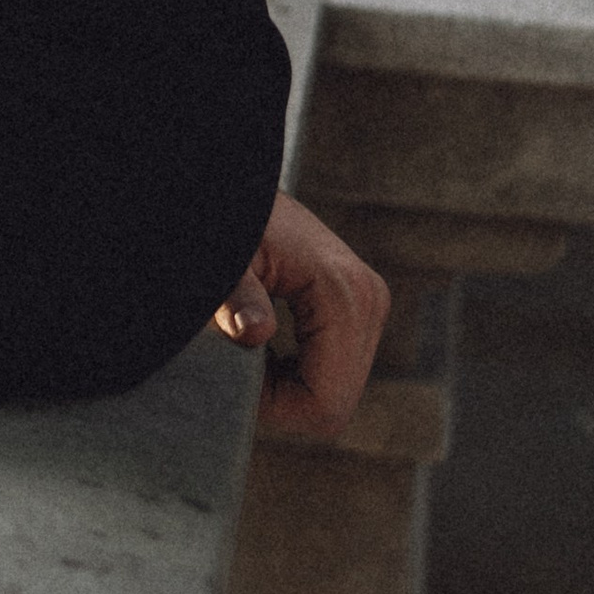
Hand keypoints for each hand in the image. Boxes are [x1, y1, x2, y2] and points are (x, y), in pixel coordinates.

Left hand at [214, 191, 389, 440]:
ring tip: (248, 350)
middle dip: (282, 400)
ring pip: (338, 390)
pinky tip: (267, 347)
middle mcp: (369, 300)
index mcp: (344, 295)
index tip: (232, 378)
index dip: (274, 409)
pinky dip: (299, 370)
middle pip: (336, 404)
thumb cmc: (227, 222)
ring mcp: (370, 303)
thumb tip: (256, 332)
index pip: (326, 404)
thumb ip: (236, 297)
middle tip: (236, 363)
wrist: (236, 184)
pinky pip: (338, 369)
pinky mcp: (361, 306)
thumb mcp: (223, 261)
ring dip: (289, 385)